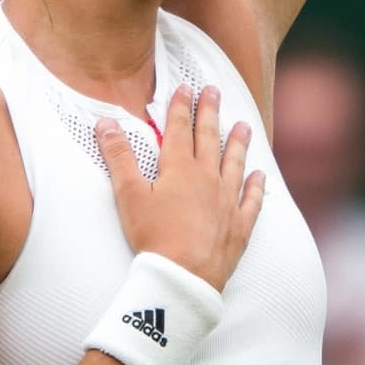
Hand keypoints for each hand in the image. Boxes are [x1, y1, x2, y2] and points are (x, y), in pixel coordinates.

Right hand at [98, 85, 264, 290]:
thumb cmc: (153, 237)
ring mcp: (227, 202)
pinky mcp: (239, 226)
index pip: (179, 129)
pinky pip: (251, 201)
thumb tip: (105, 124)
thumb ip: (118, 157)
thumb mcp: (128, 195)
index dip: (181, 107)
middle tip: (215, 91)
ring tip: (244, 126)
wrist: (183, 277)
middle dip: (210, 113)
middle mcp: (208, 179)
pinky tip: (259, 176)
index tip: (186, 87)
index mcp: (180, 169)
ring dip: (238, 143)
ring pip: (235, 164)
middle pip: (209, 139)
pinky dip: (256, 187)